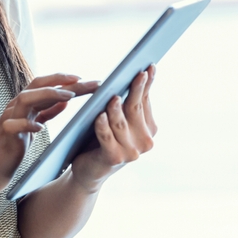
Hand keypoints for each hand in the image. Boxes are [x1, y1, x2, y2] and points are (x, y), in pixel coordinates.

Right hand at [0, 74, 99, 194]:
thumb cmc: (10, 149)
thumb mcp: (31, 127)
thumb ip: (45, 113)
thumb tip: (64, 101)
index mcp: (23, 105)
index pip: (43, 84)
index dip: (62, 79)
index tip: (84, 79)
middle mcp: (15, 108)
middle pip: (36, 85)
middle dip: (60, 80)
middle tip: (83, 80)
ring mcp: (8, 120)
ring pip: (25, 98)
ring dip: (48, 94)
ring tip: (68, 96)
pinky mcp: (4, 136)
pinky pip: (13, 126)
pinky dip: (27, 124)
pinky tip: (40, 128)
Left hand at [70, 66, 156, 192]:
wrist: (88, 171)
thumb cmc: (100, 140)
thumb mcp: (117, 121)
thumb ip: (126, 104)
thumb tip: (135, 76)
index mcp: (149, 130)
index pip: (145, 101)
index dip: (147, 84)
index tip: (149, 66)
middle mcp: (144, 142)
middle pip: (135, 109)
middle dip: (136, 90)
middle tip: (137, 73)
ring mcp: (131, 152)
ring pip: (120, 122)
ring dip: (116, 109)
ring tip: (113, 95)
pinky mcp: (113, 158)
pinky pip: (106, 137)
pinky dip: (102, 125)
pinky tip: (99, 115)